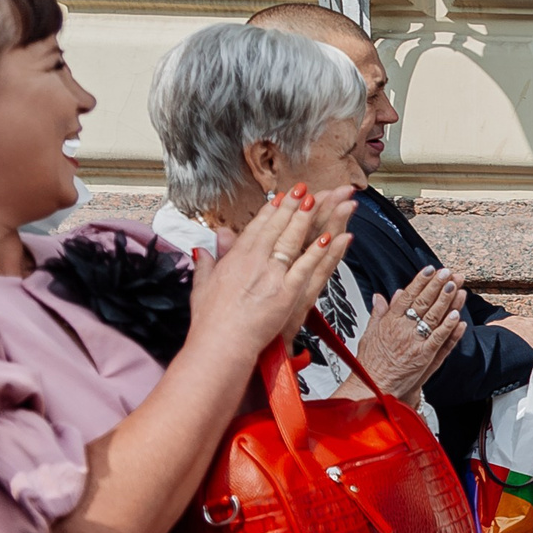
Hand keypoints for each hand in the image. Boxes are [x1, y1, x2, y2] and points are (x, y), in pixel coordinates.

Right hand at [187, 185, 355, 365]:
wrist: (220, 343)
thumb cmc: (212, 321)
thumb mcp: (203, 285)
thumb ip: (208, 262)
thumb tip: (207, 247)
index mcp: (236, 259)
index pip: (257, 228)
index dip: (272, 211)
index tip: (282, 197)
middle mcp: (254, 262)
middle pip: (277, 227)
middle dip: (293, 206)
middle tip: (305, 188)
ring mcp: (272, 275)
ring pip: (293, 240)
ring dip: (308, 219)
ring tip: (322, 201)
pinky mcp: (288, 292)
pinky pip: (307, 266)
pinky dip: (319, 251)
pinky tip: (330, 237)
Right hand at [353, 270, 467, 404]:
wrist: (372, 386)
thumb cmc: (371, 363)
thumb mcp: (369, 333)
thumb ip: (378, 314)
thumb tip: (381, 297)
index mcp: (389, 321)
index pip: (407, 296)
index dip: (420, 281)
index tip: (430, 269)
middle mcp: (402, 329)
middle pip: (422, 302)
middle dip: (437, 285)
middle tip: (448, 272)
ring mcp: (414, 342)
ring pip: (433, 317)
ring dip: (446, 300)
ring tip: (456, 286)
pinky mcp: (424, 356)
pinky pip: (439, 339)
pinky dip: (448, 326)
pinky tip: (458, 315)